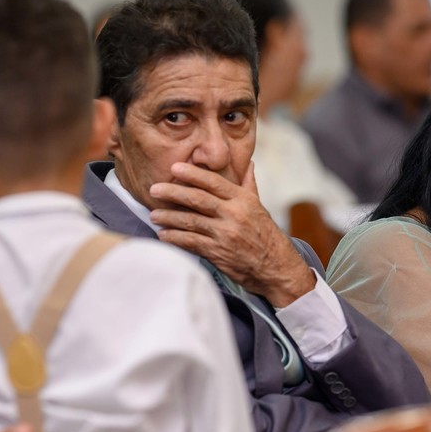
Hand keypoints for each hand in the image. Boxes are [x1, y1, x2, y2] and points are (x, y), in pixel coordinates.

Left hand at [149, 162, 315, 306]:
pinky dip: (175, 238)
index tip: (174, 169)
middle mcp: (233, 214)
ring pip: (191, 221)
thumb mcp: (260, 208)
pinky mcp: (219, 253)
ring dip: (169, 217)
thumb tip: (249, 164)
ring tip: (153, 215)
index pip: (213, 182)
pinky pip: (191, 242)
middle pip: (197, 199)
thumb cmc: (267, 236)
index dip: (192, 174)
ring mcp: (225, 234)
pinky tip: (163, 235)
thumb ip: (249, 186)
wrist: (277, 267)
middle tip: (154, 190)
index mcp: (243, 200)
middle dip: (173, 193)